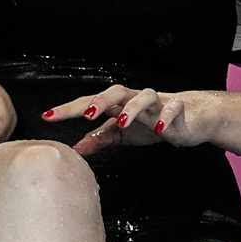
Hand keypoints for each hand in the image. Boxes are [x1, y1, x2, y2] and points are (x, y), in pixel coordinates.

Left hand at [47, 86, 214, 155]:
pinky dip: (166, 117)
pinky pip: (172, 108)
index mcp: (118, 104)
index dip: (69, 110)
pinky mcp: (178, 109)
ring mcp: (157, 102)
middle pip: (115, 91)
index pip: (90, 103)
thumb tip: (74, 150)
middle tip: (87, 115)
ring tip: (121, 122)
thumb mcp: (121, 134)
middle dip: (100, 101)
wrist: (190, 118)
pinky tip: (160, 129)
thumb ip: (99, 139)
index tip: (49, 117)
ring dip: (132, 108)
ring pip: (144, 96)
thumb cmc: (153, 122)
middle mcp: (135, 99)